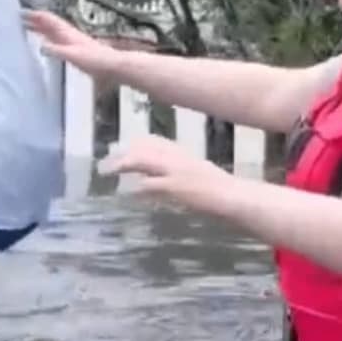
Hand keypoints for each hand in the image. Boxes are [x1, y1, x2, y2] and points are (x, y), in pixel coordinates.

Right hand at [23, 10, 123, 77]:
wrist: (111, 65)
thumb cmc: (94, 60)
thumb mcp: (73, 55)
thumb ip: (57, 50)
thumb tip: (40, 46)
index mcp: (66, 32)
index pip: (48, 19)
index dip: (34, 15)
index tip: (21, 13)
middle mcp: (67, 34)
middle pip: (48, 23)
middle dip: (34, 20)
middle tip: (19, 19)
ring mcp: (71, 41)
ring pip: (51, 31)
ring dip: (40, 28)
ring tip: (27, 28)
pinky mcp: (74, 49)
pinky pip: (56, 40)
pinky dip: (47, 38)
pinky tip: (44, 44)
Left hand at [100, 135, 239, 214]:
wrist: (234, 198)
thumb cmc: (223, 192)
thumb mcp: (201, 177)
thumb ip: (182, 176)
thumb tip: (163, 182)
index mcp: (185, 155)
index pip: (157, 142)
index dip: (139, 144)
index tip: (125, 147)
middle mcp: (179, 159)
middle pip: (145, 149)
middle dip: (125, 154)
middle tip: (107, 162)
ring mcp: (177, 172)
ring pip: (143, 161)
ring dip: (124, 165)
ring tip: (108, 171)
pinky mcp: (176, 186)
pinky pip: (151, 184)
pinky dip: (138, 188)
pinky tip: (128, 192)